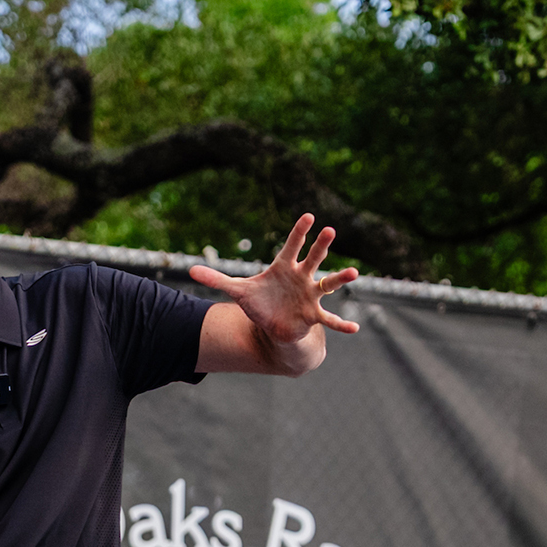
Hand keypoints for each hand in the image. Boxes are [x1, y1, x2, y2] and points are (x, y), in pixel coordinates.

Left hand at [189, 214, 359, 346]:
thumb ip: (216, 280)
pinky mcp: (313, 316)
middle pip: (312, 258)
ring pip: (328, 283)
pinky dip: (341, 325)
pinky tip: (355, 329)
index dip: (299, 232)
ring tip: (354, 273)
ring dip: (340, 278)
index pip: (292, 246)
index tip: (309, 217)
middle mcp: (301, 278)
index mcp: (284, 268)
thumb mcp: (237, 291)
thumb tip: (191, 270)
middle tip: (330, 230)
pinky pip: (329, 320)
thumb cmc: (259, 303)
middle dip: (320, 246)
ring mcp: (310, 296)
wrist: (273, 326)